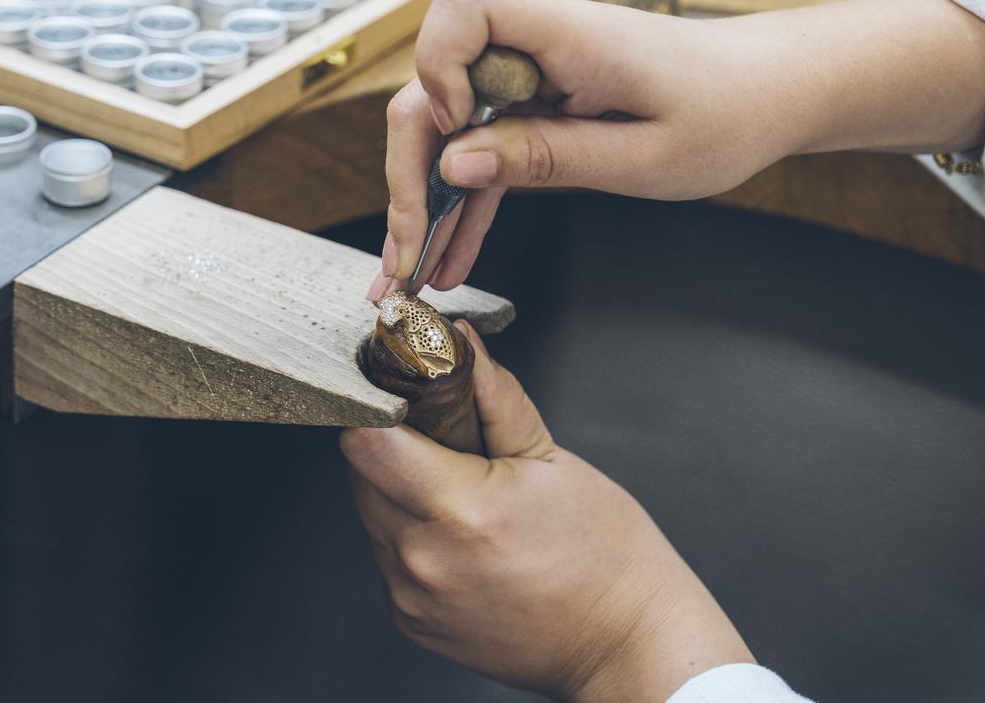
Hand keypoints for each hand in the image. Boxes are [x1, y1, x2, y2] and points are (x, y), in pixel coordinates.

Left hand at [341, 322, 753, 701]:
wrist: (622, 642)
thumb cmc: (604, 552)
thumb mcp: (552, 459)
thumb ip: (494, 396)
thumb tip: (460, 342)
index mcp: (461, 511)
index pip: (367, 440)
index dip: (378, 406)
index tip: (401, 394)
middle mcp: (423, 559)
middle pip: (362, 473)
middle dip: (394, 446)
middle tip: (444, 442)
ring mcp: (411, 596)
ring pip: (370, 513)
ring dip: (400, 490)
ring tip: (462, 494)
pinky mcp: (409, 619)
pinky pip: (387, 555)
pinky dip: (410, 535)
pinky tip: (461, 537)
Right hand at [367, 0, 984, 297]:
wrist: (772, 92)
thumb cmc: (729, 111)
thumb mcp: (644, 156)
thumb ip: (545, 156)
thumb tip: (453, 162)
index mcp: (570, 33)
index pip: (466, 4)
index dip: (439, 62)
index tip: (456, 126)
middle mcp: (538, 46)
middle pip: (433, 84)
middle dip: (411, 168)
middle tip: (407, 250)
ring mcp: (533, 77)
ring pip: (448, 127)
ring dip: (427, 198)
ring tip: (412, 273)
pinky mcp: (540, 107)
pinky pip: (484, 151)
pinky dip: (466, 202)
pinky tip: (449, 255)